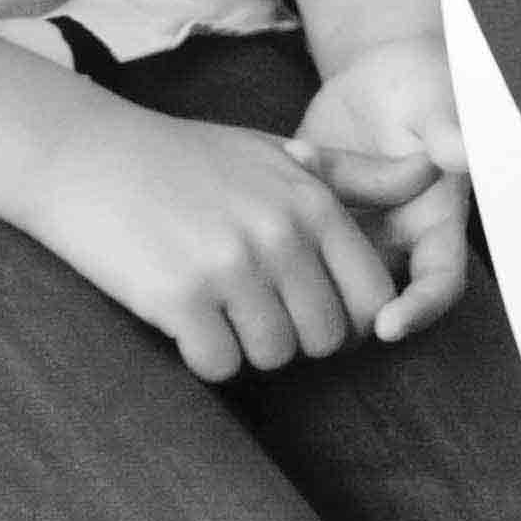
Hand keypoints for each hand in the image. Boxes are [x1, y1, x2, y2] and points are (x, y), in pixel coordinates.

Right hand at [16, 94, 404, 381]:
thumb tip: (433, 171)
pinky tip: (185, 325)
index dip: (349, 321)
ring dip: (248, 348)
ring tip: (217, 312)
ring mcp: (231, 268)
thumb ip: (358, 177)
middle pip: (326, 337)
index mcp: (313, 204)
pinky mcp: (178, 298)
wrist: (86, 156)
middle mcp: (282, 235)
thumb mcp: (279, 155)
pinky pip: (219, 364)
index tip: (312, 313)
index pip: (373, 297)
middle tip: (255, 314)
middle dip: (297, 339)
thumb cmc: (187, 159)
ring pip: (275, 356)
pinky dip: (204, 357)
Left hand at [295, 41, 474, 339]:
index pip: (441, 280)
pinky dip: (280, 224)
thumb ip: (447, 129)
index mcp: (439, 218)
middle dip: (344, 316)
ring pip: (330, 277)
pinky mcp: (318, 222)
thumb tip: (465, 152)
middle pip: (379, 297)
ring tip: (281, 224)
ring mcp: (357, 233)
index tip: (388, 325)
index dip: (420, 308)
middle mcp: (401, 237)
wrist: (380, 74)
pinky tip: (275, 175)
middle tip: (305, 307)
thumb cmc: (422, 84)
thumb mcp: (434, 101)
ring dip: (304, 267)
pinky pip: (298, 241)